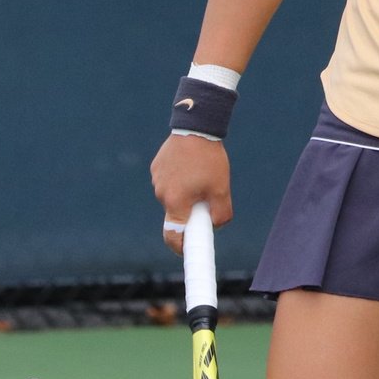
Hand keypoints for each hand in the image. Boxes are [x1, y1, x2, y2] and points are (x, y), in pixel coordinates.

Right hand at [151, 133, 231, 254]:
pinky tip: (191, 165)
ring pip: (173, 196)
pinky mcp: (156, 167)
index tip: (189, 252)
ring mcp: (156, 179)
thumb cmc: (209, 160)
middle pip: (177, 213)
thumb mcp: (222, 189)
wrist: (196, 127)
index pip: (173, 236)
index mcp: (176, 202)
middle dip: (191, 211)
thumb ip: (221, 214)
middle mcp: (161, 193)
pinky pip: (169, 181)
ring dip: (186, 193)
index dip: (181, 248)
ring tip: (201, 174)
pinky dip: (180, 179)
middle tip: (207, 197)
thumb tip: (215, 225)